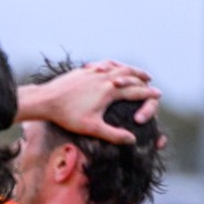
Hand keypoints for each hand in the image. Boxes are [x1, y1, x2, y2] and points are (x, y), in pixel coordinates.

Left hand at [23, 60, 159, 142]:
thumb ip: (113, 134)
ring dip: (130, 69)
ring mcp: (95, 71)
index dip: (148, 94)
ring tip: (136, 72)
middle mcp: (105, 77)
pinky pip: (104, 64)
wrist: (46, 99)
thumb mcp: (91, 128)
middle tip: (151, 81)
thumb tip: (132, 139)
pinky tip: (111, 66)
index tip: (158, 95)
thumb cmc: (67, 116)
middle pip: (130, 75)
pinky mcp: (84, 70)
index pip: (135, 91)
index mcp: (110, 90)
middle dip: (142, 79)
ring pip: (118, 67)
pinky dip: (113, 65)